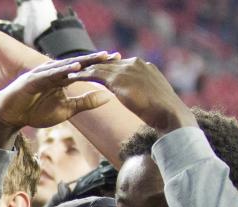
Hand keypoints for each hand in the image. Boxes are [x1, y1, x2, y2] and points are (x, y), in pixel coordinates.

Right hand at [0, 53, 115, 147]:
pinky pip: (50, 73)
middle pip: (78, 63)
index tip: (119, 62)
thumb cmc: (35, 112)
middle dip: (96, 59)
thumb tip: (107, 97)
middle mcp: (54, 72)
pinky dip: (62, 70)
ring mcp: (42, 73)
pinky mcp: (32, 79)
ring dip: (82, 61)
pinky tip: (75, 68)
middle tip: (114, 55)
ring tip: (99, 58)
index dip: (100, 66)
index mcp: (62, 78)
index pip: (84, 69)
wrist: (10, 116)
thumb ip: (85, 103)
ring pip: (65, 65)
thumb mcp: (66, 110)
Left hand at [67, 57, 195, 131]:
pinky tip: (70, 78)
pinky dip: (82, 75)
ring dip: (83, 69)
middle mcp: (135, 64)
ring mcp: (127, 69)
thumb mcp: (152, 97)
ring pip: (99, 66)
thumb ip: (143, 92)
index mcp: (145, 67)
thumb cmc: (163, 112)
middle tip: (74, 68)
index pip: (120, 65)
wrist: (169, 113)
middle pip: (108, 63)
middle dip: (92, 65)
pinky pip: (94, 73)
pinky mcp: (118, 78)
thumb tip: (137, 97)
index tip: (93, 71)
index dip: (105, 68)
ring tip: (68, 72)